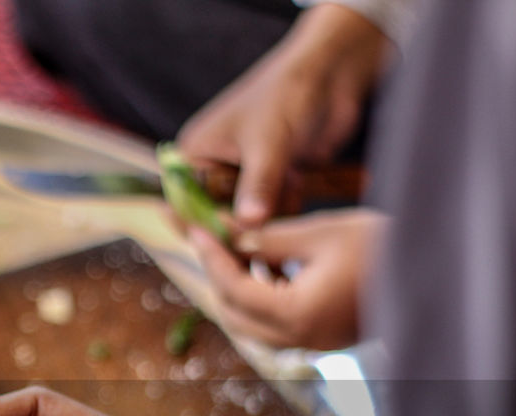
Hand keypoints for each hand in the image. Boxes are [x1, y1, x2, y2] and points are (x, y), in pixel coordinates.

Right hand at [178, 4, 391, 225]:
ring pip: (247, 218)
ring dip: (269, 214)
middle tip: (266, 217)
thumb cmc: (288, 93)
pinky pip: (271, 211)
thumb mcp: (268, 143)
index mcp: (195, 153)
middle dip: (242, 222)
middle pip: (216, 217)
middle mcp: (214, 167)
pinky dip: (286, 207)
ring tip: (286, 189)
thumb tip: (247, 224)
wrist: (331, 74)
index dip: (202, 226)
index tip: (229, 240)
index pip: (184, 205)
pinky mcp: (271, 179)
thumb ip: (257, 186)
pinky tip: (298, 184)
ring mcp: (244, 174)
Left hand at [190, 208, 384, 350]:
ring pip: (251, 325)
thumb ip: (270, 239)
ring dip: (238, 290)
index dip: (211, 258)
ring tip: (239, 249)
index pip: (234, 290)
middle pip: (235, 314)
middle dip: (219, 277)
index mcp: (297, 314)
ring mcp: (312, 345)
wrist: (438, 272)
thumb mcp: (320, 232)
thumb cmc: (383, 245)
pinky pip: (275, 326)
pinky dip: (262, 299)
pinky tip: (271, 267)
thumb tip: (231, 236)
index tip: (197, 231)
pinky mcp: (323, 341)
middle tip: (211, 240)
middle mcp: (300, 339)